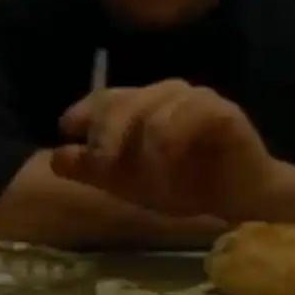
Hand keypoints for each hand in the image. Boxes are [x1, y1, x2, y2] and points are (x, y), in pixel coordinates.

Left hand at [51, 79, 275, 217]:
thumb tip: (55, 157)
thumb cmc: (183, 186)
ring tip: (154, 190)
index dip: (83, 111)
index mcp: (141, 103)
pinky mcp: (220, 110)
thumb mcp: (127, 182)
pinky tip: (174, 179)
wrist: (239, 201)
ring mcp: (194, 97)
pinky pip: (181, 124)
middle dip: (106, 139)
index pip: (103, 97)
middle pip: (121, 104)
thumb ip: (93, 169)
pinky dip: (170, 155)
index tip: (65, 128)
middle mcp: (165, 92)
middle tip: (104, 170)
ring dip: (145, 160)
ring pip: (149, 118)